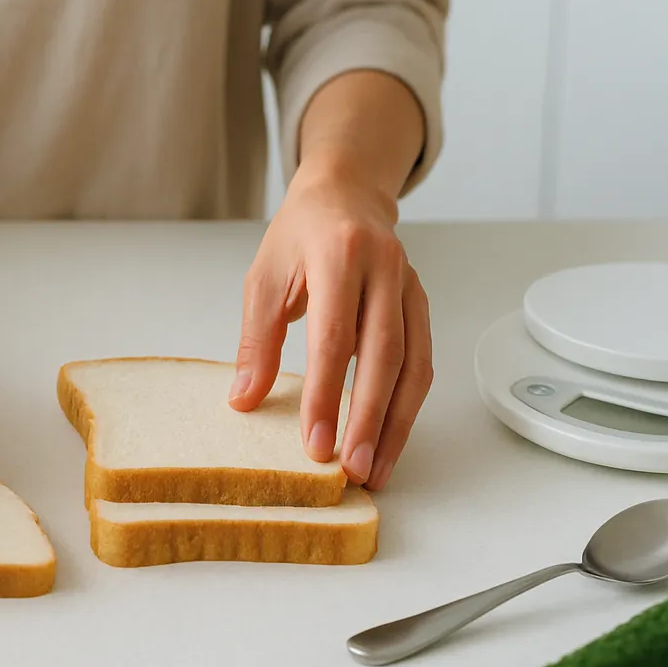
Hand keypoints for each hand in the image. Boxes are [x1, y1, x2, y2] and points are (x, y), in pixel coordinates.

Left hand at [228, 171, 432, 490]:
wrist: (345, 195)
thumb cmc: (299, 236)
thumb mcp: (264, 279)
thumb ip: (257, 341)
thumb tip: (245, 398)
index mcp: (338, 255)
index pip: (334, 337)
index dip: (327, 395)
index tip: (317, 443)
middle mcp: (384, 270)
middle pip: (384, 356)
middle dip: (369, 420)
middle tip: (354, 471)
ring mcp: (409, 287)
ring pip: (414, 365)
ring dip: (397, 424)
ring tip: (377, 470)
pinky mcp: (421, 304)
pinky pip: (422, 361)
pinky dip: (408, 405)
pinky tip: (391, 438)